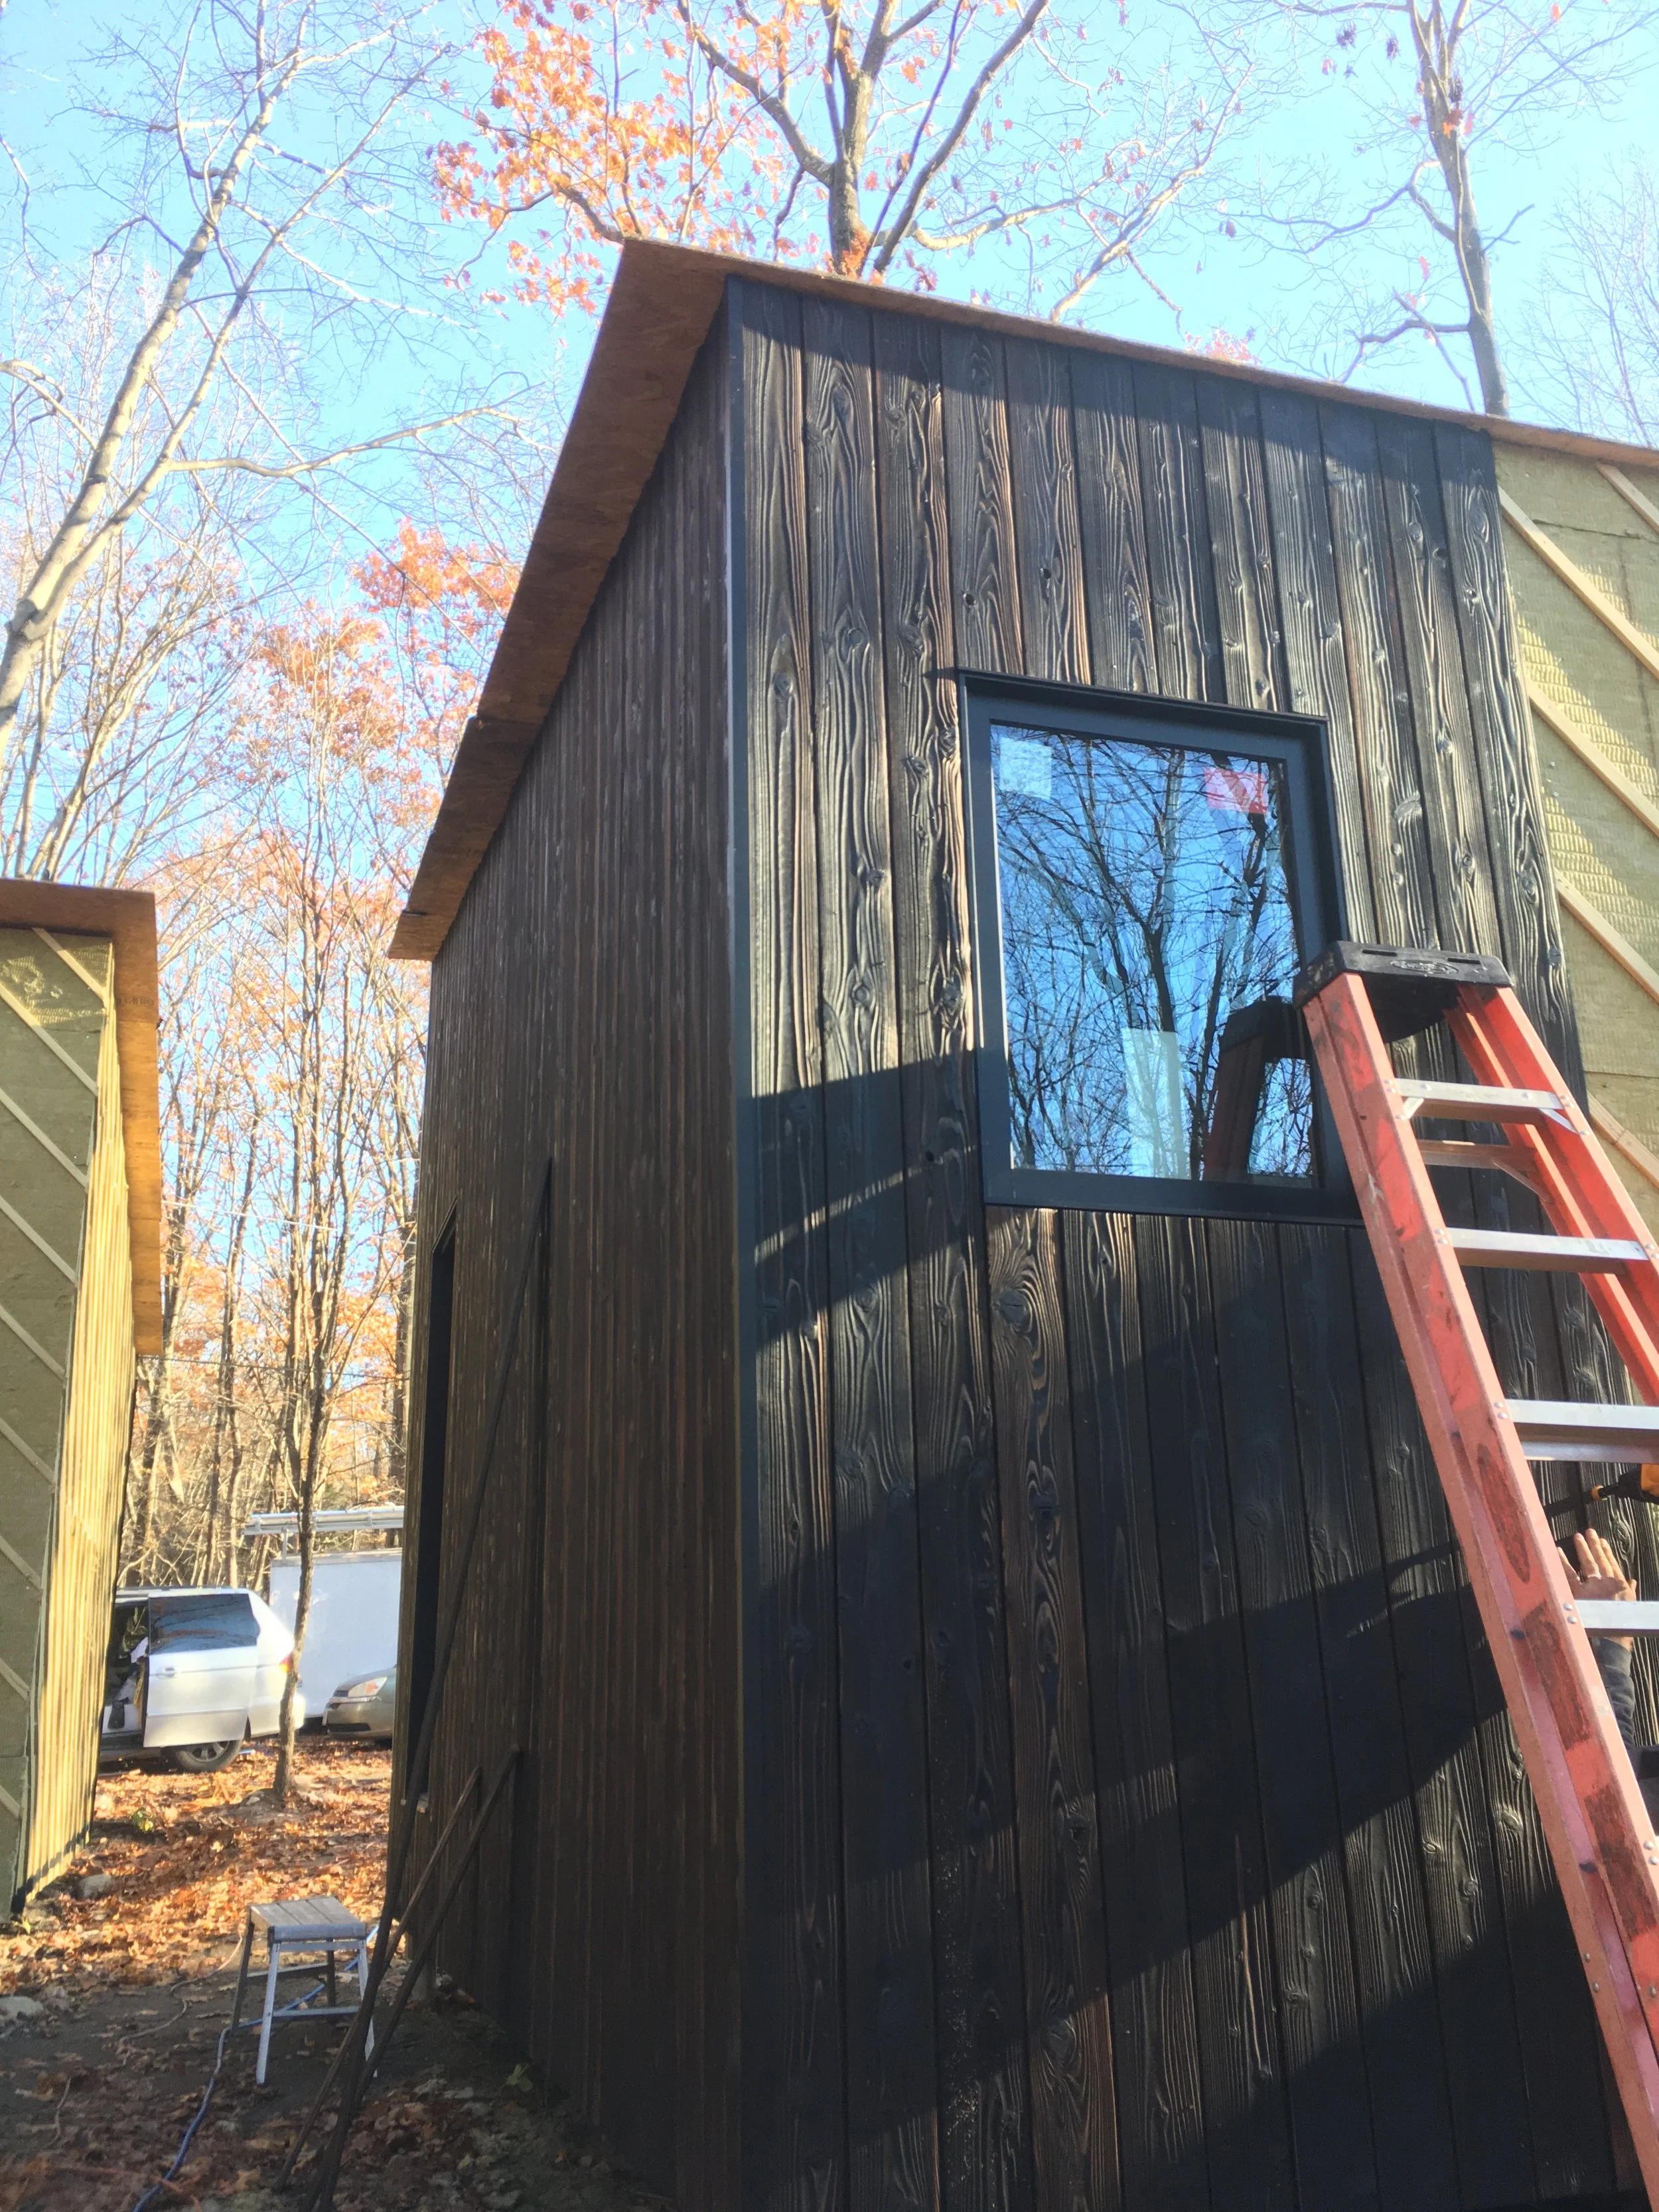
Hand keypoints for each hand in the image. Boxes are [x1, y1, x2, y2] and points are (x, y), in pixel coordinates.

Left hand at [1560, 1527, 1636, 1646]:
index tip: (1603, 1541)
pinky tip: (1558, 1551)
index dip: (1607, 1552)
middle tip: (1589, 1532)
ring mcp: (1594, 1588)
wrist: (1614, 1640)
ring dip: (1583, 1549)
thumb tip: (1633, 1582)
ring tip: (1578, 1536)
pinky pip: (1569, 1574)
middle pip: (1601, 1561)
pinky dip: (1563, 1562)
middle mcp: (1608, 1584)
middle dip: (1595, 1545)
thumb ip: (1631, 1591)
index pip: (1612, 1565)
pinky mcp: (1580, 1594)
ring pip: (1588, 1564)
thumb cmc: (1623, 1624)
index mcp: (1621, 1586)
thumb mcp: (1630, 1606)